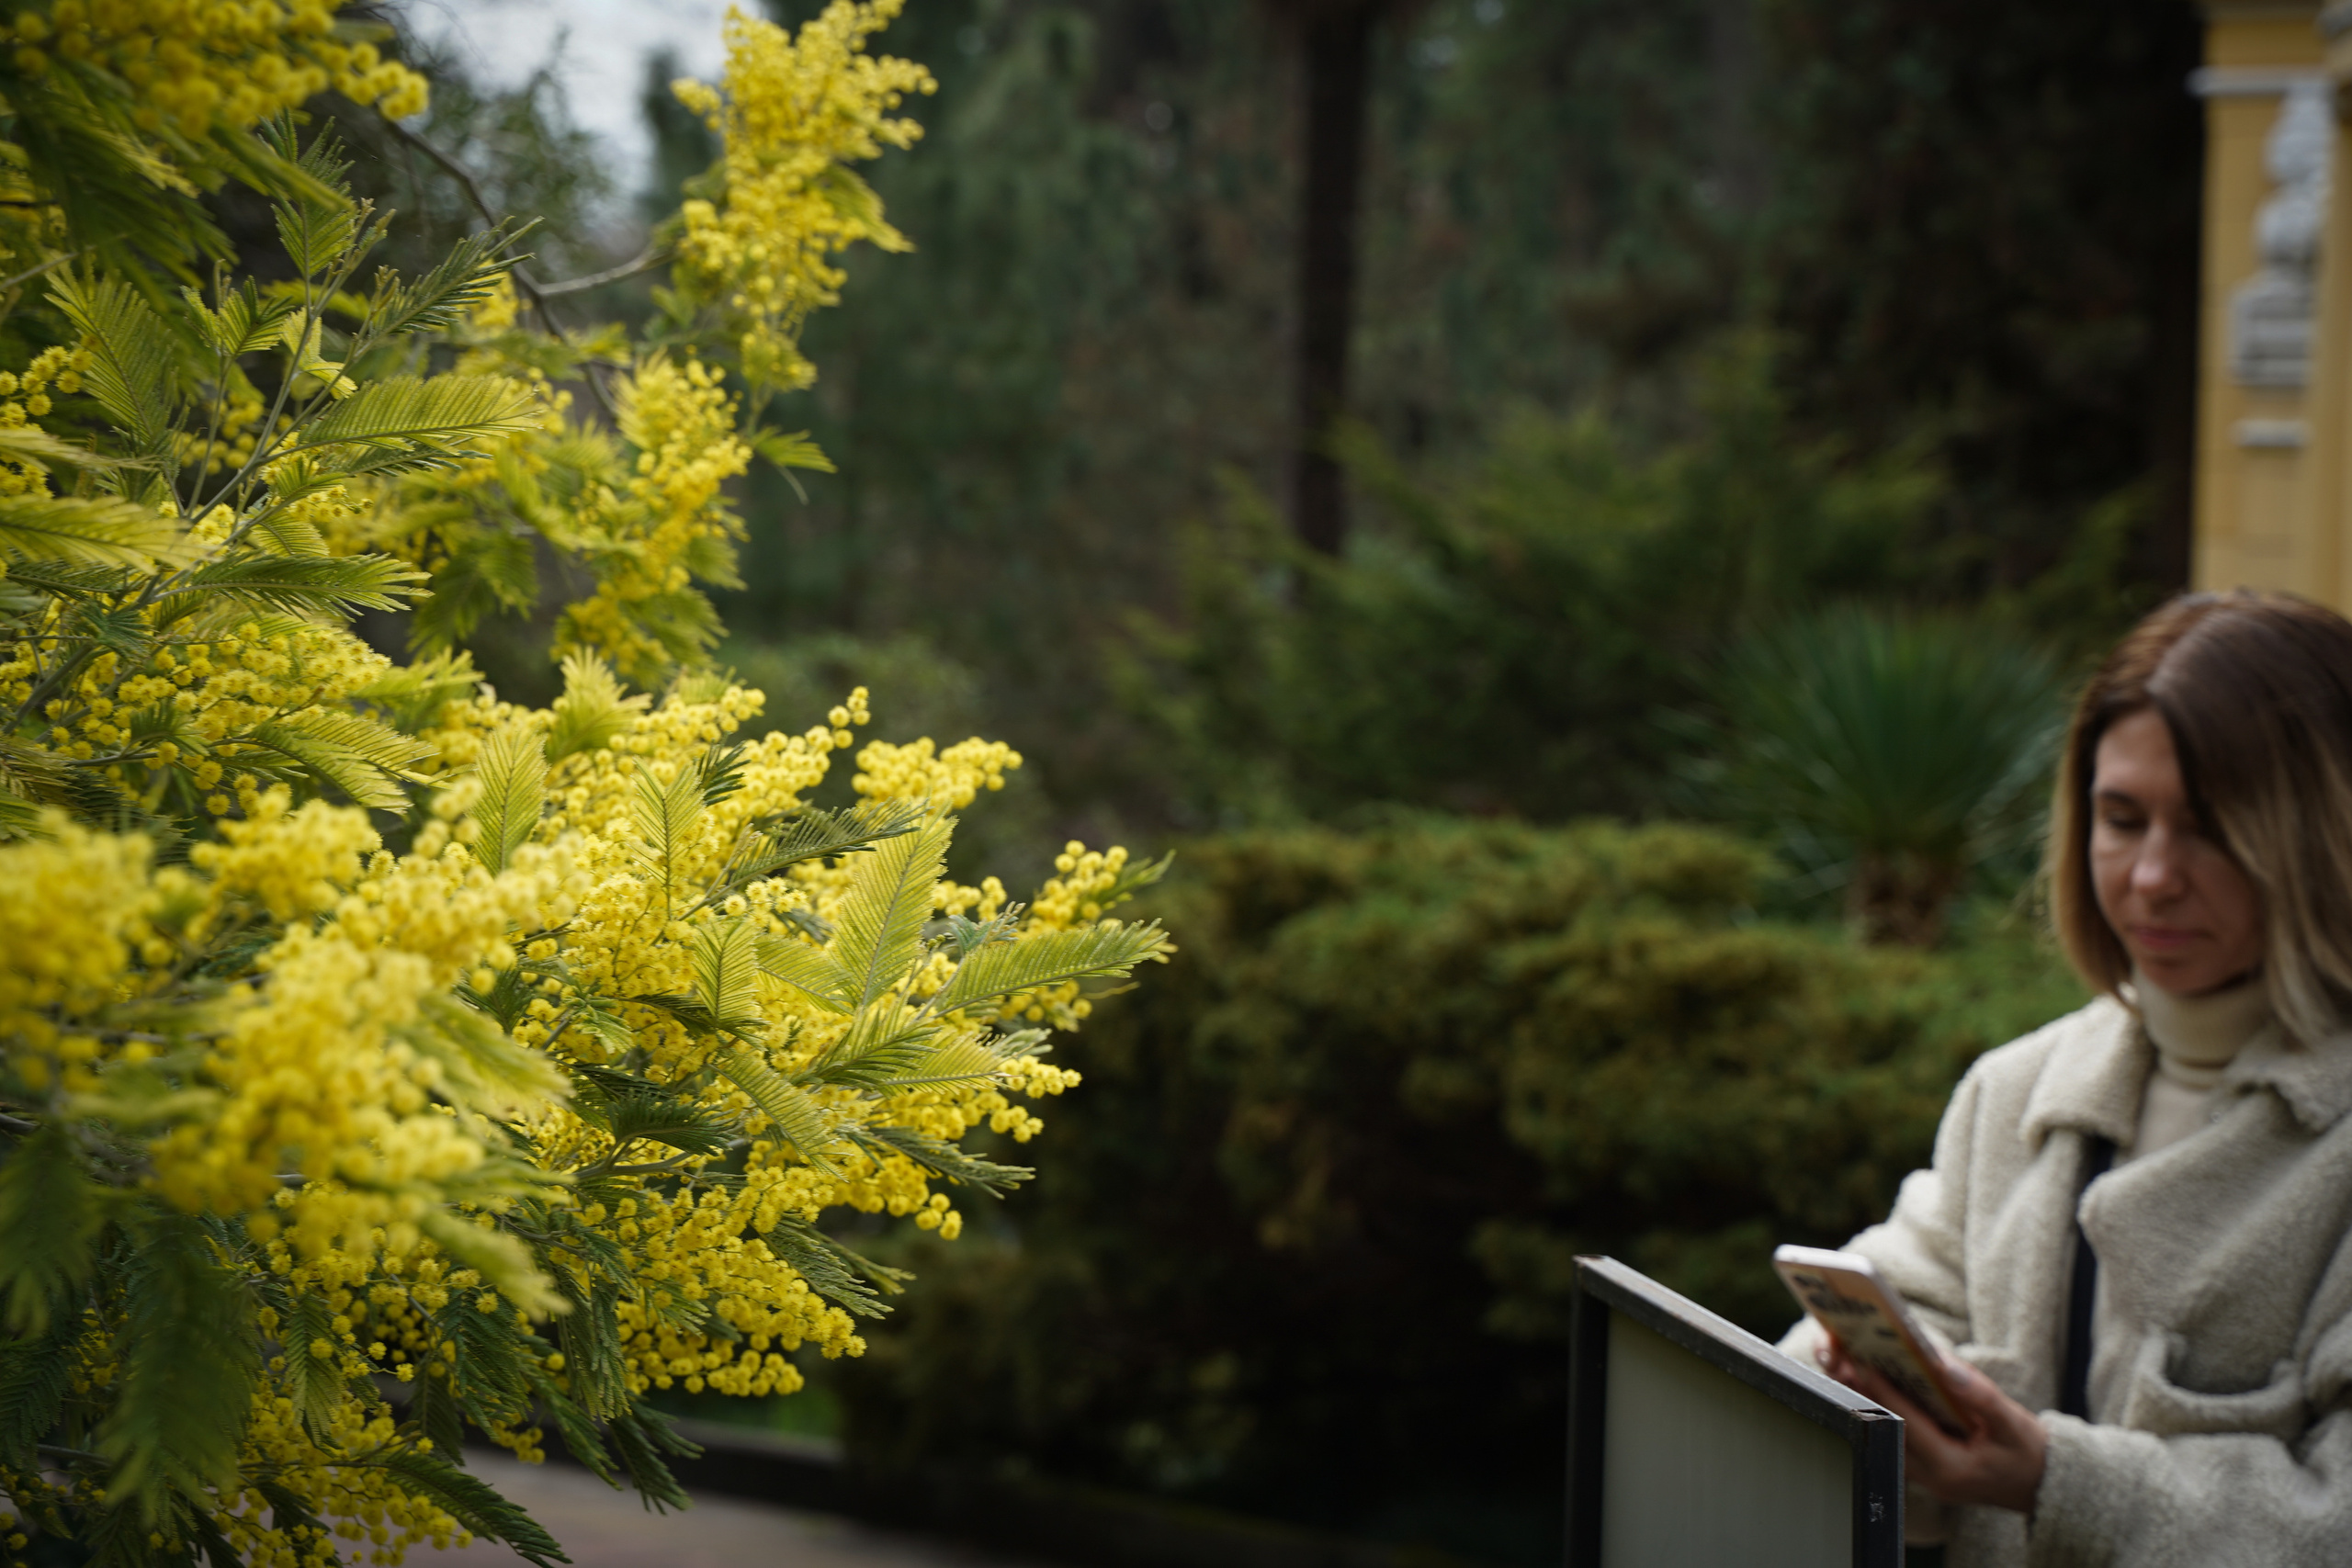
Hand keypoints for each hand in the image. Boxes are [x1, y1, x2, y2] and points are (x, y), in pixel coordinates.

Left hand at [1818, 1337, 2048, 1513]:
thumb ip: (1979, 1395)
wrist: (2043, 1486)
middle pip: (1883, 1430)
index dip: (1882, 1391)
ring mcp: (1925, 1477)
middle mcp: (1931, 1477)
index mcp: (1951, 1468)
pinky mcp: (1925, 1469)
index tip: (1860, 1360)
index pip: (1905, 1424)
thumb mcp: (2013, 1422)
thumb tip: (1943, 1364)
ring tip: (1842, 1363)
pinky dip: (1881, 1410)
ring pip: (1883, 1435)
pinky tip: (1869, 1382)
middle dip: (1860, 1392)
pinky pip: (1894, 1438)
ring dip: (1864, 1400)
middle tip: (1837, 1357)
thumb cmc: (2029, 1453)